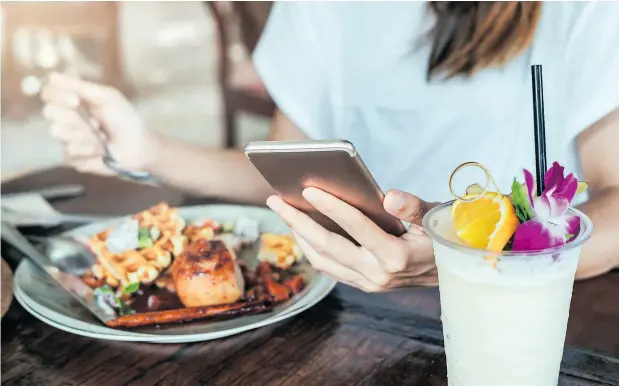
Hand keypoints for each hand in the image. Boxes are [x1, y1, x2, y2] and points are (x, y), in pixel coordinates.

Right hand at [41, 73, 157, 174]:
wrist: (138, 147)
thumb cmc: (125, 120)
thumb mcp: (107, 98)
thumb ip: (81, 87)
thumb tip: (52, 75)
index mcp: (73, 101)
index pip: (48, 93)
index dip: (57, 95)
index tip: (75, 100)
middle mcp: (66, 119)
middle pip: (50, 112)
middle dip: (74, 117)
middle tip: (96, 123)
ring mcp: (67, 139)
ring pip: (59, 132)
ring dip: (86, 135)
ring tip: (102, 137)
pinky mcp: (72, 158)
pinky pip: (70, 152)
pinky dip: (90, 150)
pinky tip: (101, 151)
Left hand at [266, 188, 438, 291]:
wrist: (451, 273)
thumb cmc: (440, 237)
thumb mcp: (434, 218)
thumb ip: (413, 207)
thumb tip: (388, 196)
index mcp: (396, 257)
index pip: (356, 227)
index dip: (331, 207)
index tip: (308, 189)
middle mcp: (378, 274)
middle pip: (327, 246)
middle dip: (297, 221)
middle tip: (275, 200)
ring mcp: (368, 283)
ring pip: (322, 260)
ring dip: (299, 236)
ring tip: (283, 212)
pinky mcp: (364, 285)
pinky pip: (329, 267)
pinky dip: (311, 248)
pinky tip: (301, 229)